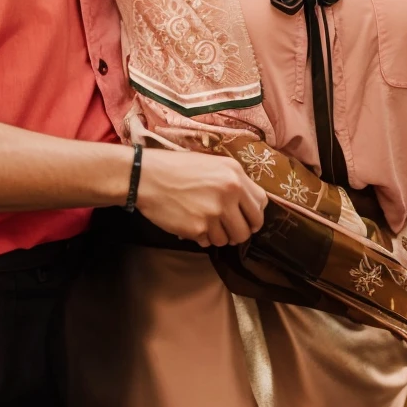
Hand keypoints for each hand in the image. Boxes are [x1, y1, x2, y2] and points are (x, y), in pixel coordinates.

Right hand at [136, 149, 267, 246]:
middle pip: (249, 227)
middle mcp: (229, 192)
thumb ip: (232, 181)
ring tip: (202, 221)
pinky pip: (209, 242)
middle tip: (225, 227)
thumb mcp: (210, 164)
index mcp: (234, 173)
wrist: (145, 175)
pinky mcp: (199, 228)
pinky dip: (201, 237)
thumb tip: (247, 205)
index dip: (253, 214)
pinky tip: (189, 222)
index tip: (243, 217)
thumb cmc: (174, 167)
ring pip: (229, 239)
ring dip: (218, 235)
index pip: (261, 204)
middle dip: (238, 231)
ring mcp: (215, 211)